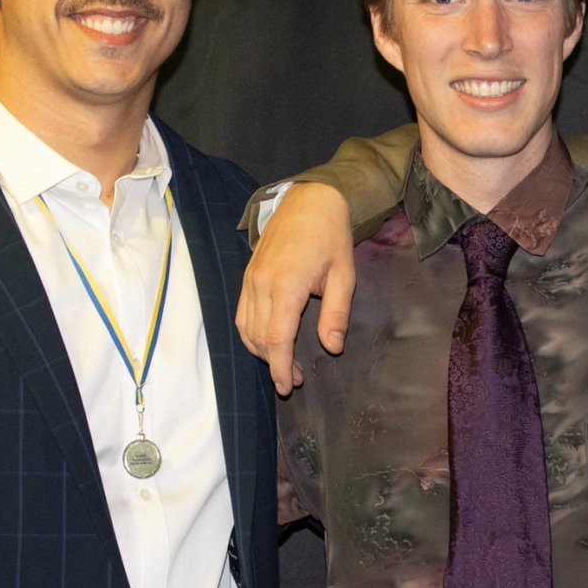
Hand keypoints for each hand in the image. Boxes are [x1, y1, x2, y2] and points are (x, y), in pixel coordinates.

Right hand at [235, 183, 354, 393]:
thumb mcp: (344, 275)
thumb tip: (332, 348)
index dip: (280, 367)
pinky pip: (242, 313)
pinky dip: (252, 333)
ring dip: (261, 351)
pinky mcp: (247, 275)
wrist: (309, 200)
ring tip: (284, 363)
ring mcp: (250, 279)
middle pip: (258, 338)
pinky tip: (269, 341)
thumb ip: (336, 313)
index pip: (276, 338)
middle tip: (294, 379)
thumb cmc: (331, 236)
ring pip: (245, 328)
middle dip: (274, 364)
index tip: (286, 386)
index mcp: (287, 285)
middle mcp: (261, 284)